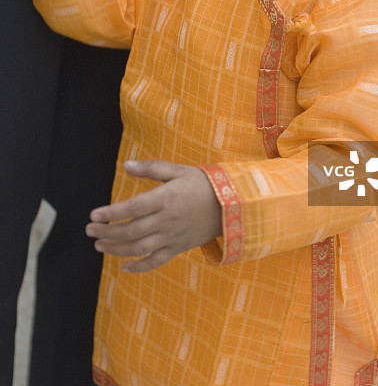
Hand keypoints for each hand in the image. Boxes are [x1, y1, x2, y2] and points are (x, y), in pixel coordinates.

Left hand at [86, 160, 222, 272]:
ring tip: (99, 246)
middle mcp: (166, 221)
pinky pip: (156, 262)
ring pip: (139, 249)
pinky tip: (124, 267)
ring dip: (116, 250)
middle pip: (130, 231)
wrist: (231, 205)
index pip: (131, 209)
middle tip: (89, 231)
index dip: (110, 214)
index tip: (93, 215)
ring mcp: (172, 237)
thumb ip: (150, 168)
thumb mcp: (177, 170)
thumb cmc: (202, 183)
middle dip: (106, 233)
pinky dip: (139, 267)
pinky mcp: (178, 248)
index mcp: (165, 199)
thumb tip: (126, 165)